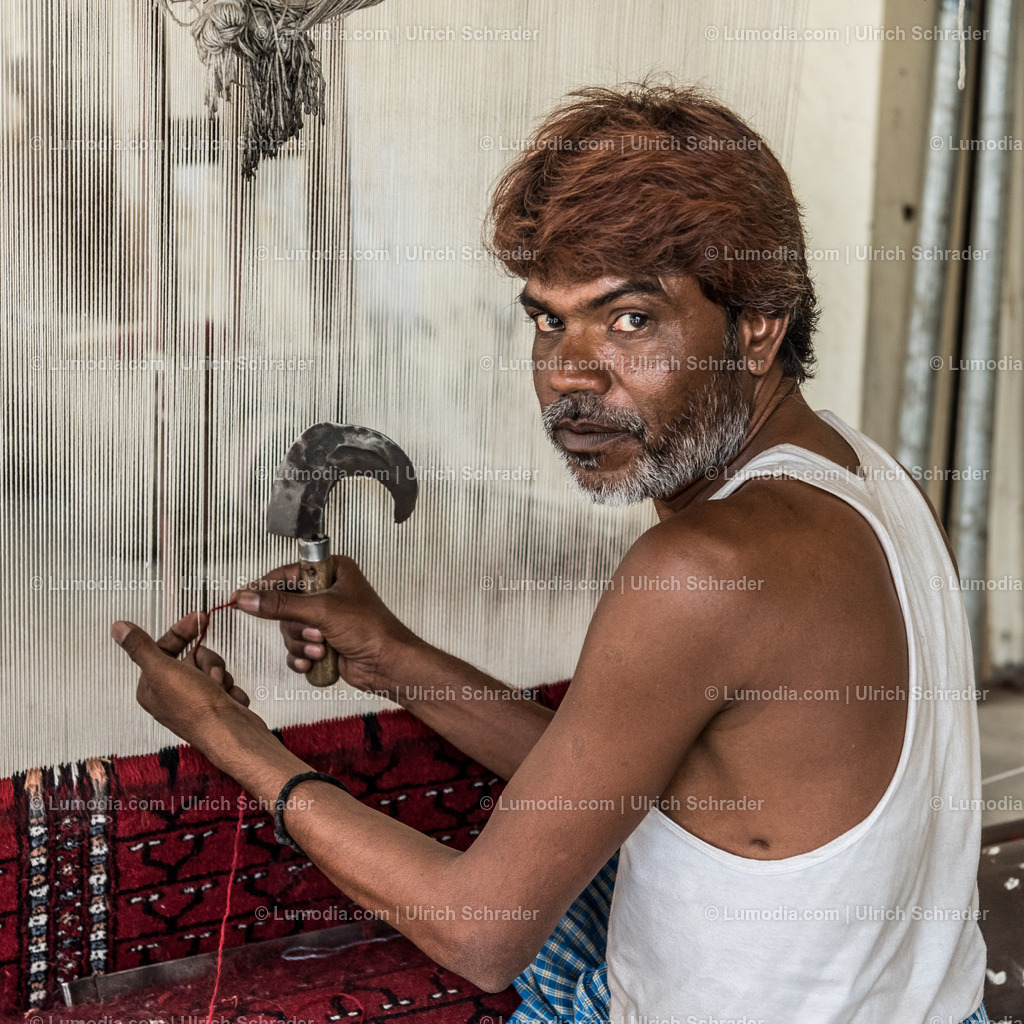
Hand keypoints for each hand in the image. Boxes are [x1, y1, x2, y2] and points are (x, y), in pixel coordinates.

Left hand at [111, 613, 256, 747]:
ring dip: (219, 674)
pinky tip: (226, 698)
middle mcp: (171, 694)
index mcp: (152, 687)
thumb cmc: (196, 709)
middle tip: (210, 670)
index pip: (163, 647)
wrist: (231, 733)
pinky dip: (229, 687)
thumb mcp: (162, 670)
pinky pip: (225, 681)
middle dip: (206, 661)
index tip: (197, 619)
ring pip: (211, 667)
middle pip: (192, 656)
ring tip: (218, 688)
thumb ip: (140, 646)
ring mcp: (195, 699)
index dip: (182, 632)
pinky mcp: (215, 704)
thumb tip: (119, 629)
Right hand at [232, 556, 420, 696]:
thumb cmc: (370, 629)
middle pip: (285, 607)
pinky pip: (297, 649)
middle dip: (297, 626)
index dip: (265, 587)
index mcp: (333, 572)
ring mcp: (325, 619)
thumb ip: (280, 604)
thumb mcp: (321, 611)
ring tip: (323, 648)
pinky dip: (303, 657)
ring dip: (303, 644)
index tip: (242, 596)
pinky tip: (314, 662)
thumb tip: (247, 598)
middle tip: (315, 631)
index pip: (287, 573)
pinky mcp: (323, 642)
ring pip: (289, 631)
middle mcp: (328, 593)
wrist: (388, 664)